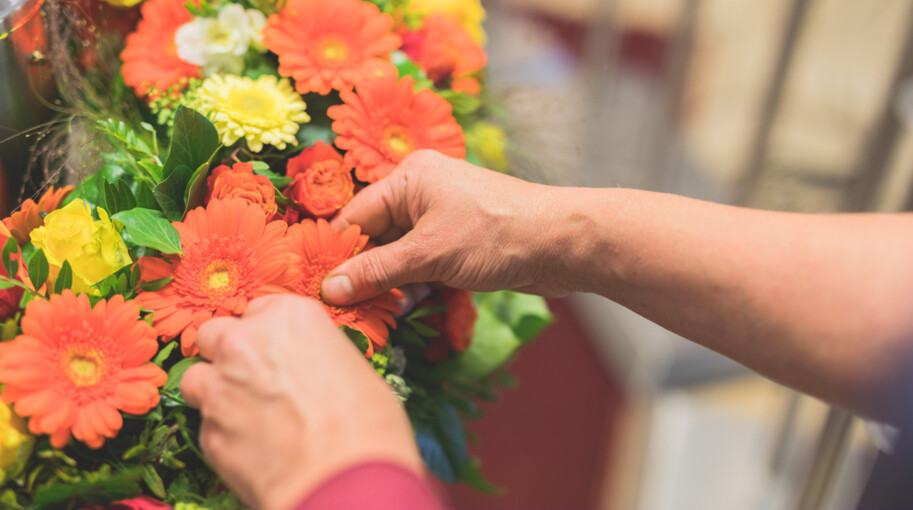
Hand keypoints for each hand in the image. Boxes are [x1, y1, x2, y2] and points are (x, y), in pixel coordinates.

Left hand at [180, 295, 422, 509]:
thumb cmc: (367, 426)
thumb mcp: (353, 368)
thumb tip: (308, 369)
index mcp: (288, 316)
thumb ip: (315, 356)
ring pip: (196, 377)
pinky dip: (223, 433)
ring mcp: (219, 387)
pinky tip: (253, 449)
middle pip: (215, 333)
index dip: (268, 335)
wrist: (346, 482)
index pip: (260, 309)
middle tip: (255, 378)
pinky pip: (205, 424)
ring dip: (215, 391)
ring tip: (248, 415)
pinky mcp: (207, 433)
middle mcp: (245, 343)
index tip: (279, 353)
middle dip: (228, 353)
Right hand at [322, 150, 578, 305]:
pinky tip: (414, 307)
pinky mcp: (460, 242)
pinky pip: (424, 264)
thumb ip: (376, 272)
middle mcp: (422, 193)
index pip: (355, 217)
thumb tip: (328, 289)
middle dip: (367, 274)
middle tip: (350, 310)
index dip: (337, 254)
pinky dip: (417, 285)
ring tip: (385, 313)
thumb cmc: (494, 235)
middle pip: (376, 237)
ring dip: (393, 285)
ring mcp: (443, 218)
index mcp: (409, 179)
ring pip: (400, 255)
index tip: (318, 289)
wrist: (562, 244)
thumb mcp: (427, 255)